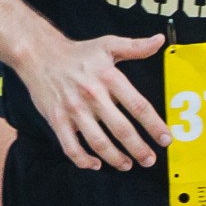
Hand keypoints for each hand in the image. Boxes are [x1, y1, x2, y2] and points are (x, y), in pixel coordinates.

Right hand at [16, 31, 168, 171]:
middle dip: (139, 148)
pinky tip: (96, 164)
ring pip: (98, 142)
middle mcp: (92, 95)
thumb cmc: (78, 53)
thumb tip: (159, 40)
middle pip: (121, 129)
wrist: (39, 54)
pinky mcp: (57, 120)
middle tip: (150, 160)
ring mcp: (74, 109)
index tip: (166, 139)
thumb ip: (136, 46)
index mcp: (109, 77)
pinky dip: (84, 160)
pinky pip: (71, 147)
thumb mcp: (108, 45)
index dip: (154, 125)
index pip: (138, 106)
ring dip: (116, 158)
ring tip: (127, 165)